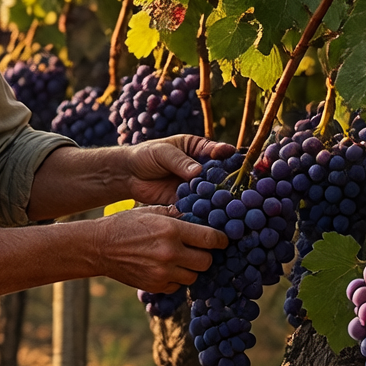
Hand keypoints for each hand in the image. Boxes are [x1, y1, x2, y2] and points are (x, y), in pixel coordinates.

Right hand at [96, 208, 230, 293]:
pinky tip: (164, 268)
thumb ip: (175, 215)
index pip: (211, 238)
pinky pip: (178, 286)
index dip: (221, 240)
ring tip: (178, 259)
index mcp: (171, 230)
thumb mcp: (149, 212)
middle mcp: (170, 252)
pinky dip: (175, 279)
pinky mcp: (155, 286)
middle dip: (205, 255)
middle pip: (207, 261)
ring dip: (190, 268)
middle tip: (197, 250)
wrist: (98, 246)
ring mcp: (163, 272)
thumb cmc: (124, 225)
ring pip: (194, 276)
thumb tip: (199, 217)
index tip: (222, 240)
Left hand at [115, 133, 234, 204]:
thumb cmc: (145, 156)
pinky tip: (212, 217)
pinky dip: (205, 211)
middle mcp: (200, 168)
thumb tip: (197, 171)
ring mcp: (195, 185)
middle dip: (226, 181)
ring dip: (218, 198)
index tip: (235, 160)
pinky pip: (199, 206)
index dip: (226, 156)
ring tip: (227, 205)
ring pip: (212, 192)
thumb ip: (179, 161)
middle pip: (218, 174)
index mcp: (197, 149)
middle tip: (236, 188)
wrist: (128, 175)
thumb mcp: (162, 153)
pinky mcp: (188, 200)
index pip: (216, 152)